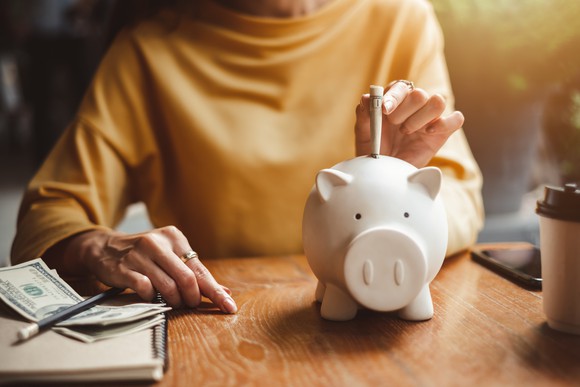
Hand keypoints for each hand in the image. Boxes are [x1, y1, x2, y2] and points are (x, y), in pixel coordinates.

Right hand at [49, 227, 237, 311]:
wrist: (104, 247)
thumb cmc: (145, 254)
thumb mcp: (170, 255)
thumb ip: (195, 273)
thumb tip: (225, 291)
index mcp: (174, 237)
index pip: (200, 269)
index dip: (215, 291)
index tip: (229, 306)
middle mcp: (157, 243)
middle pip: (187, 278)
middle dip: (193, 297)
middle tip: (191, 304)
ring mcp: (139, 255)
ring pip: (168, 286)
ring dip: (174, 300)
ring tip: (173, 302)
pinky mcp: (124, 269)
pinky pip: (146, 289)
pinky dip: (153, 298)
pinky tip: (152, 296)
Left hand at [354, 81, 464, 167]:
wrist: (384, 170)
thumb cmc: (374, 148)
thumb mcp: (364, 132)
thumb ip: (364, 114)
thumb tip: (367, 97)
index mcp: (396, 99)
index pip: (401, 86)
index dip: (394, 96)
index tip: (384, 110)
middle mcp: (415, 105)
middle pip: (420, 94)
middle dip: (404, 111)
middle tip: (394, 125)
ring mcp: (430, 117)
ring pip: (438, 101)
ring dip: (420, 118)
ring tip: (406, 132)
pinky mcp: (442, 131)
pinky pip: (456, 119)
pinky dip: (444, 123)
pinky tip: (427, 132)